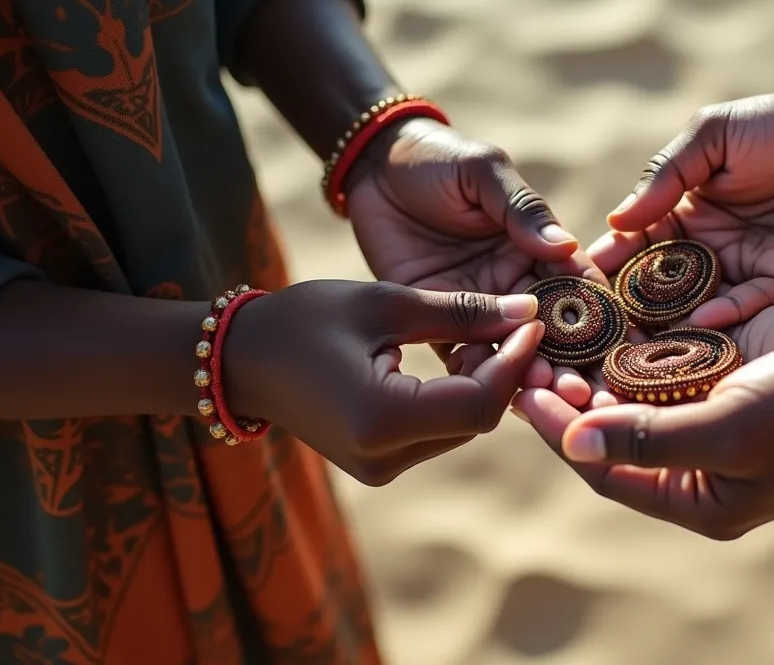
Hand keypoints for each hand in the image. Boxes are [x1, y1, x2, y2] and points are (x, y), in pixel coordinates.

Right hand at [226, 280, 544, 485]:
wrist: (241, 360)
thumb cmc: (304, 320)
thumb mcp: (385, 304)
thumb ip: (459, 312)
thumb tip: (527, 311)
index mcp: (380, 419)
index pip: (479, 403)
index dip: (514, 363)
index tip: (531, 320)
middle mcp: (384, 458)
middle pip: (475, 420)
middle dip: (503, 371)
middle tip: (515, 321)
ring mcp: (380, 469)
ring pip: (462, 428)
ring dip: (483, 383)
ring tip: (488, 332)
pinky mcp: (379, 465)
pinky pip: (438, 432)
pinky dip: (456, 397)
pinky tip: (459, 357)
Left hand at [346, 117, 603, 403]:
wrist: (374, 168)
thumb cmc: (436, 159)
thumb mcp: (483, 171)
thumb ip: (521, 208)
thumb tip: (564, 245)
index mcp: (539, 246)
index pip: (579, 286)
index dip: (601, 317)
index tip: (617, 348)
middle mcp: (517, 283)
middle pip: (555, 330)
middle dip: (573, 362)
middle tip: (585, 391)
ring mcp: (480, 306)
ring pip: (513, 349)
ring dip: (531, 375)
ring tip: (548, 396)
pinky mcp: (439, 319)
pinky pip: (464, 355)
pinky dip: (480, 378)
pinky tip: (494, 399)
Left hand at [513, 302, 773, 539]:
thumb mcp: (730, 433)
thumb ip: (650, 440)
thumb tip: (573, 443)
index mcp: (695, 494)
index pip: (605, 469)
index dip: (562, 433)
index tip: (526, 394)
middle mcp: (694, 454)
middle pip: (610, 426)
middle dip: (570, 393)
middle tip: (531, 358)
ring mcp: (706, 405)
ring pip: (629, 385)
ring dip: (592, 359)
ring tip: (550, 328)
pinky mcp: (720, 362)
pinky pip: (661, 350)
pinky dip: (628, 332)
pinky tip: (594, 302)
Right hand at [591, 94, 773, 328]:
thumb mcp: (714, 137)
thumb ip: (667, 175)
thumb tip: (617, 220)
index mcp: (681, 216)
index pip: (633, 247)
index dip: (605, 265)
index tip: (574, 284)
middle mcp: (707, 252)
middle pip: (660, 290)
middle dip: (630, 312)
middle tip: (599, 333)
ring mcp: (745, 271)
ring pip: (701, 306)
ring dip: (674, 325)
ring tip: (643, 345)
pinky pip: (752, 306)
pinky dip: (728, 316)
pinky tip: (702, 321)